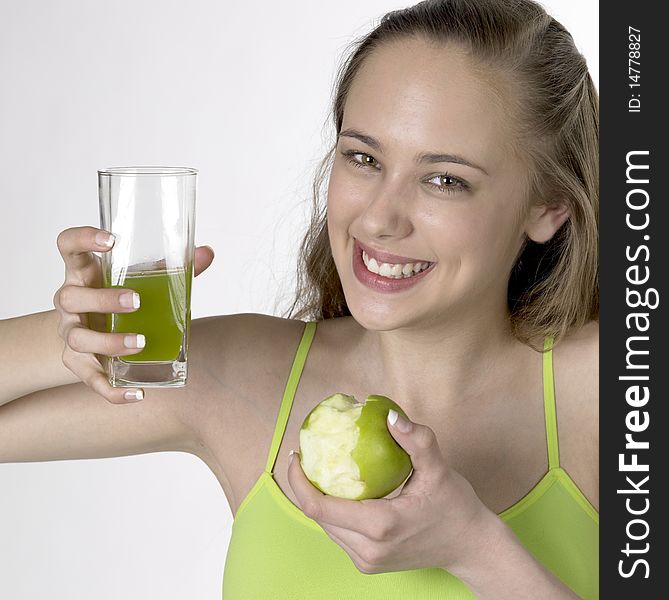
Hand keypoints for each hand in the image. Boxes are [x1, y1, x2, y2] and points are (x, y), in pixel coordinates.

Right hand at [53, 226, 214, 403]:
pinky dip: (112, 390)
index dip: (83, 239)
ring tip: (141, 343)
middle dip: (102, 300)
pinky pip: (90, 379)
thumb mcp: (141, 278)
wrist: (92, 331)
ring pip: (77, 338)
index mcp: (83, 271)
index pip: (68, 246)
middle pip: (71, 297)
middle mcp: (70, 301)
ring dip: (108, 342)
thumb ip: (171, 267)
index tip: (111, 240)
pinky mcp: (78, 363)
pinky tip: (138, 394)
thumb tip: (207, 253)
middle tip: (136, 302)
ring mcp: (71, 332)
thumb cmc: (118, 296)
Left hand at [287, 410, 491, 574]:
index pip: (319, 507)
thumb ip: (416, 441)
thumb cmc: (456, 508)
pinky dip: (333, 511)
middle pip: (318, 517)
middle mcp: (368, 549)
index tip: (296, 455)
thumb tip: (390, 415)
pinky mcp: (369, 563)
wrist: (471, 548)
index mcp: (379, 526)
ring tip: (317, 468)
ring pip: (327, 527)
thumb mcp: (438, 470)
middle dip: (305, 485)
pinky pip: (340, 534)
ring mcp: (367, 560)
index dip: (299, 481)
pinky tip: (337, 488)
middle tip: (306, 455)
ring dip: (318, 498)